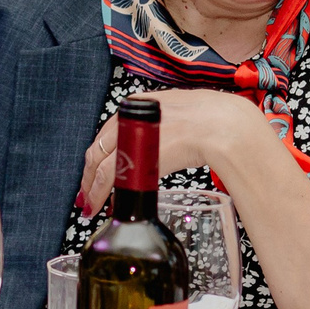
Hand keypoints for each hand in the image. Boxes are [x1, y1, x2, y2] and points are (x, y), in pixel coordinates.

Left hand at [75, 90, 264, 211]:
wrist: (223, 125)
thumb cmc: (212, 118)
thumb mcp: (181, 111)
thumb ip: (165, 123)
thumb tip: (165, 140)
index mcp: (138, 104)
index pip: (108, 132)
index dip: (99, 153)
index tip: (96, 168)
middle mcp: (130, 119)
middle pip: (98, 150)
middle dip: (89, 175)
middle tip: (86, 193)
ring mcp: (133, 138)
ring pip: (102, 167)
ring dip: (94, 188)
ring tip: (92, 204)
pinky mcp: (138, 159)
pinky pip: (115, 179)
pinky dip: (105, 194)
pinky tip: (106, 204)